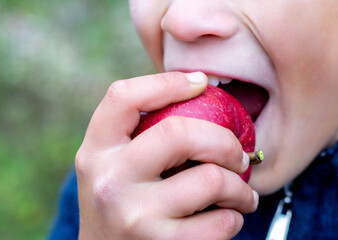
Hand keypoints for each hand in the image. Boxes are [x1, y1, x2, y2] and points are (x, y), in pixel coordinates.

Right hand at [76, 72, 258, 239]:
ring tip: (241, 193)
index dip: (167, 81)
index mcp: (96, 151)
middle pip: (180, 133)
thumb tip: (196, 93)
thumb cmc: (120, 205)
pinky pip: (222, 222)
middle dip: (225, 141)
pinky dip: (234, 218)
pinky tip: (226, 218)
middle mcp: (110, 180)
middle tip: (238, 154)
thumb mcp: (113, 167)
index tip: (200, 82)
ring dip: (240, 186)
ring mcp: (134, 216)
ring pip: (212, 179)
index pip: (124, 97)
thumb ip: (140, 136)